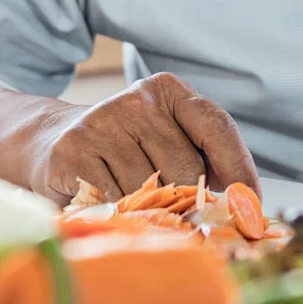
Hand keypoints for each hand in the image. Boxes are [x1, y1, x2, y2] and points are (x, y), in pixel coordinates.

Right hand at [27, 73, 258, 200]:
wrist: (53, 142)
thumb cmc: (127, 150)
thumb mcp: (167, 141)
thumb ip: (205, 161)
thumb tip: (245, 205)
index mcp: (169, 91)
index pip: (216, 126)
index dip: (238, 168)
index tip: (249, 205)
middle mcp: (137, 99)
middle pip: (186, 167)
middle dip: (186, 198)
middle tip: (175, 211)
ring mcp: (102, 122)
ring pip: (150, 189)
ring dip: (149, 209)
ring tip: (135, 202)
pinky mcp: (74, 150)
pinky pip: (115, 200)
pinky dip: (118, 212)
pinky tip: (108, 202)